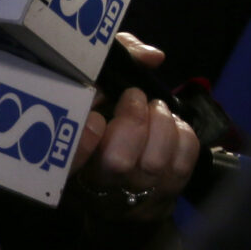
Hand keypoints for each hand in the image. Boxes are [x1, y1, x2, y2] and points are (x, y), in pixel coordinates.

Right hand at [69, 35, 196, 221]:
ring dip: (162, 125)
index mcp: (67, 160)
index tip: (97, 118)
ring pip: (154, 162)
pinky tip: (171, 125)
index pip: (69, 162)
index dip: (83, 144)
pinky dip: (183, 138)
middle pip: (118, 161)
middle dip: (134, 121)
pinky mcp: (164, 193)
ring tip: (156, 109)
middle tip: (135, 98)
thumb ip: (120, 56)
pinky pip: (182, 166)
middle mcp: (97, 183)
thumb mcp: (100, 78)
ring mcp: (134, 192)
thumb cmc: (104, 115)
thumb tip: (152, 57)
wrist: (124, 172)